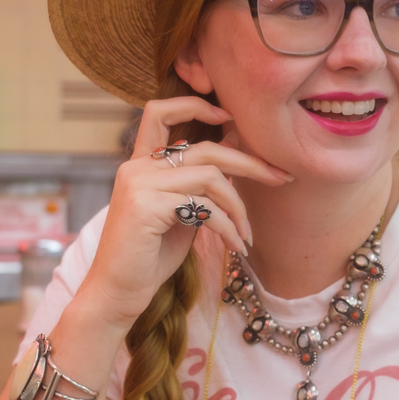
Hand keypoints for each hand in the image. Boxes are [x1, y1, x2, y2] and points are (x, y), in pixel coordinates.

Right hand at [76, 97, 290, 330]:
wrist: (117, 294)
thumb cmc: (150, 256)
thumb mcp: (180, 212)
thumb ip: (199, 184)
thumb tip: (236, 155)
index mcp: (140, 163)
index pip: (159, 111)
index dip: (195, 105)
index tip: (229, 118)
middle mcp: (136, 167)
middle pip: (206, 148)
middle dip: (250, 163)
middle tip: (281, 177)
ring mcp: (139, 184)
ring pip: (211, 177)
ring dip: (239, 207)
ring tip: (247, 234)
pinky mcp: (146, 206)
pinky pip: (204, 207)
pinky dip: (228, 227)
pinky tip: (236, 246)